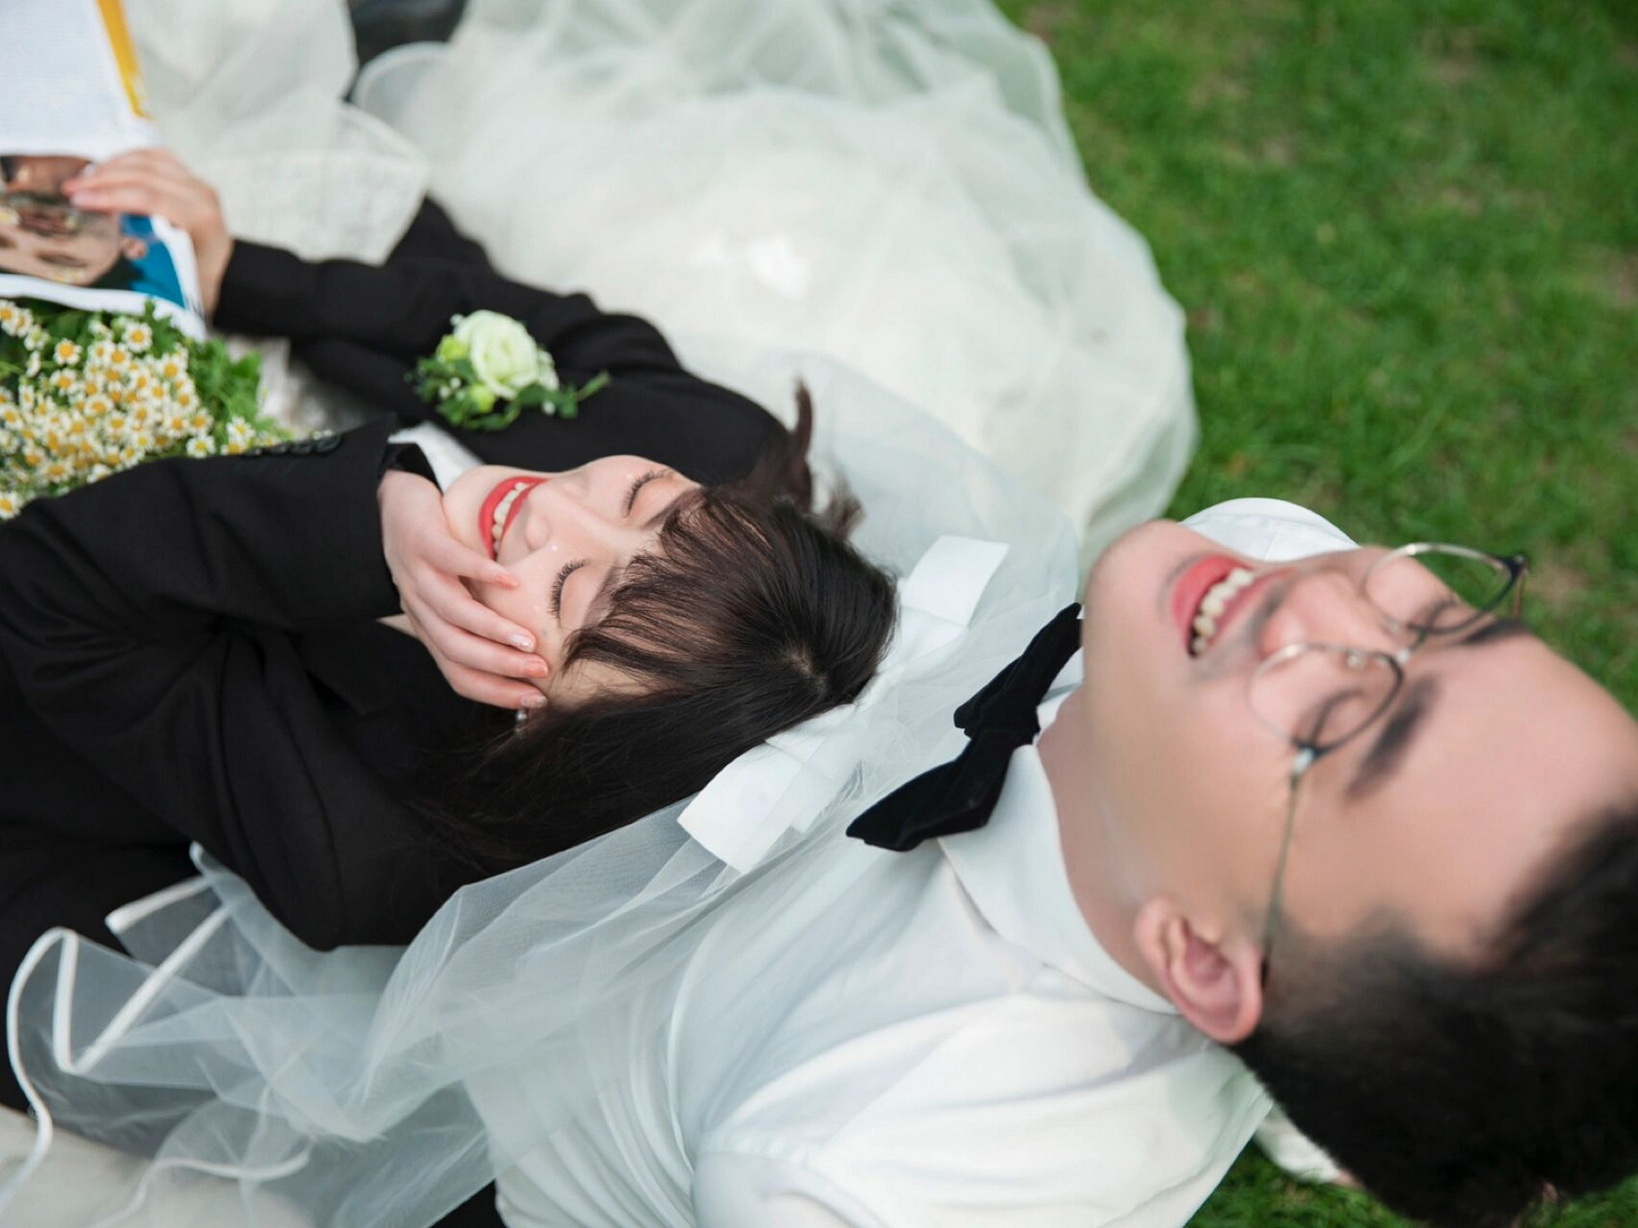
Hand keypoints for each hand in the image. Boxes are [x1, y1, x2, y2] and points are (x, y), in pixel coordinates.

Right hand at [64, 148, 234, 314]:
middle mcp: (201, 196)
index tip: (78, 202)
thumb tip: (103, 248)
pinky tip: (104, 170)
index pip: (149, 198)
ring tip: (82, 179)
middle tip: (68, 189)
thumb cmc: (198, 281)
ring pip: (148, 160)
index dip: (110, 197)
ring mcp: (197, 183)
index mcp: (201, 220)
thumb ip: (148, 258)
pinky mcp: (189, 177)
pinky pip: (155, 157)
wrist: (228, 275)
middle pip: (144, 174)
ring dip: (111, 166)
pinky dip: (127, 159)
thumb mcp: (176, 278)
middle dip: (101, 179)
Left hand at [378, 469, 550, 709]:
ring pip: (452, 613)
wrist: (395, 504)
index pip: (459, 675)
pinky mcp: (423, 540)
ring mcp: (418, 575)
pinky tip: (511, 580)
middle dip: (500, 666)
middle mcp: (421, 608)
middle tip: (540, 671)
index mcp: (430, 628)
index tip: (536, 700)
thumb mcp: (456, 594)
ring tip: (528, 639)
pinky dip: (481, 573)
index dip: (496, 693)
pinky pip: (450, 560)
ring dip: (493, 631)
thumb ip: (482, 620)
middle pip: (456, 650)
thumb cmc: (436, 554)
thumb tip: (532, 648)